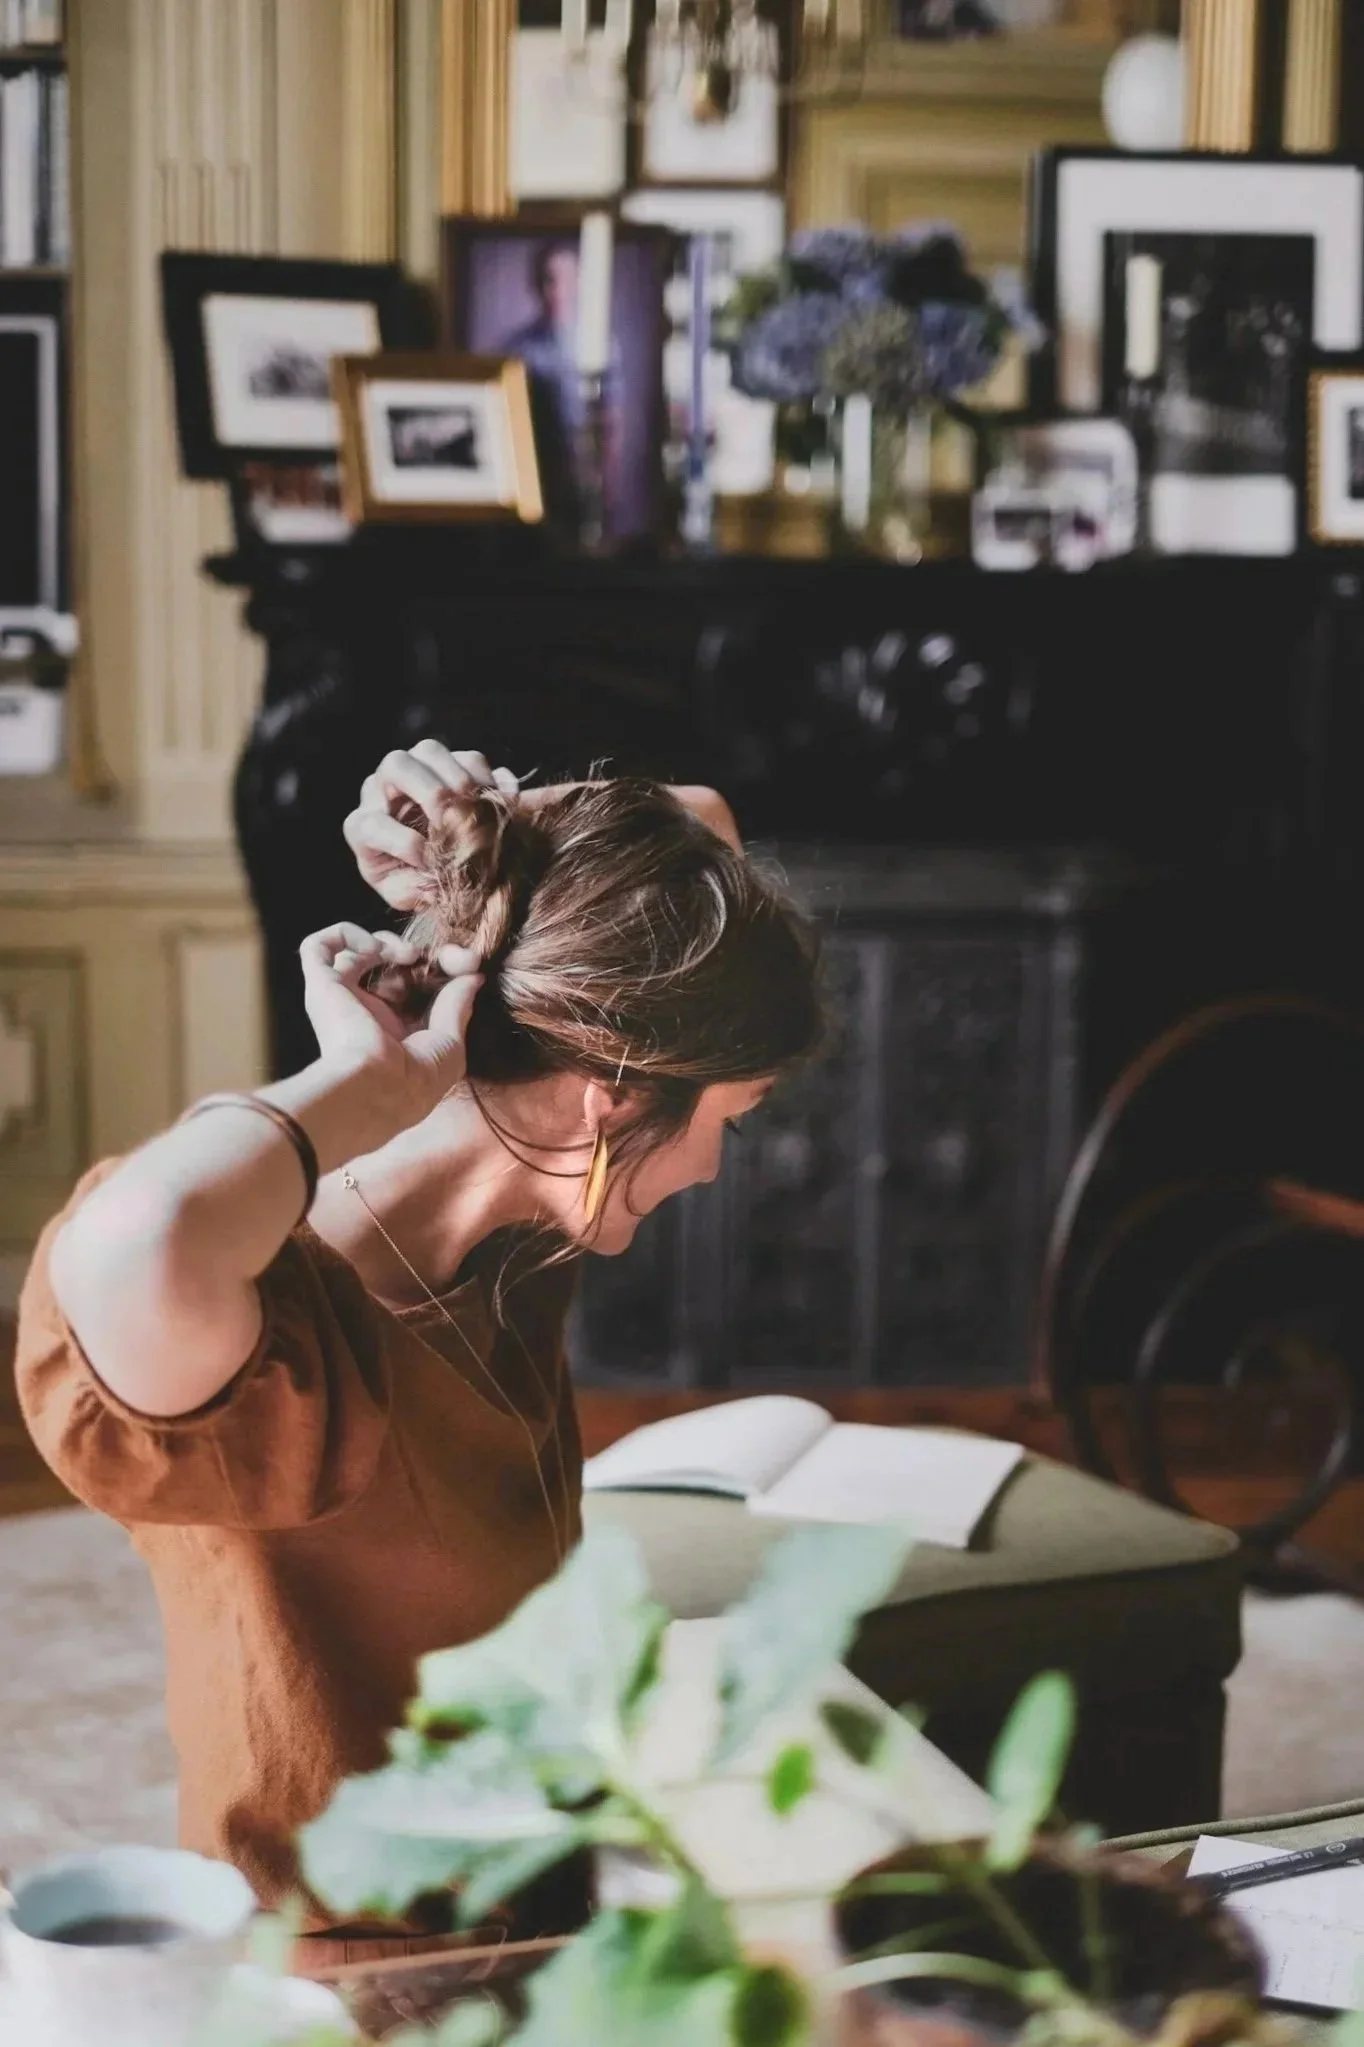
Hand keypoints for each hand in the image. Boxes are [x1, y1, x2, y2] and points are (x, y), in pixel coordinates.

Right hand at [299, 924, 482, 1127]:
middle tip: (442, 956)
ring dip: (384, 940)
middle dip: (417, 949)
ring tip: (407, 955)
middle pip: (385, 963)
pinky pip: (318, 947)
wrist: (376, 1089)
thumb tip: (473, 977)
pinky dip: (348, 935)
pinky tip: (375, 950)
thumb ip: (457, 1006)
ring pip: (352, 952)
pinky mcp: (322, 986)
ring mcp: (342, 999)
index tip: (467, 964)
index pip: (413, 984)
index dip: (440, 967)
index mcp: (394, 1030)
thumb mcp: (450, 1045)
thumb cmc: (415, 1080)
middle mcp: (365, 1013)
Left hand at [343, 741, 521, 913]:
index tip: (429, 860)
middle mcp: (383, 789)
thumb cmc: (408, 879)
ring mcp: (415, 771)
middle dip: (428, 788)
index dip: (402, 842)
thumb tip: (439, 884)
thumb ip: (413, 891)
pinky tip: (495, 800)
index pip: (373, 824)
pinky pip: (467, 757)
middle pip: (397, 765)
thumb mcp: (403, 893)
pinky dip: (484, 775)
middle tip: (450, 814)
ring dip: (456, 774)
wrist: (428, 867)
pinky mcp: (448, 767)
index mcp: (364, 825)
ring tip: (475, 801)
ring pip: (429, 751)